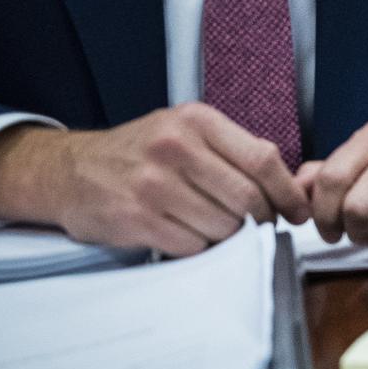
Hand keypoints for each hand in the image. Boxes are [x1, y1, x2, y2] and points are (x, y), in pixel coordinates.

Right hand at [0, 104, 308, 256]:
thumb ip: (234, 151)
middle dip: (260, 219)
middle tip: (256, 226)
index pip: (263, 159)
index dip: (287, 192)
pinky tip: (185, 234)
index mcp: (197, 121)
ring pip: (223, 226)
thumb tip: (291, 187)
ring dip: (227, 235)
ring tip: (212, 226)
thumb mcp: (186, 132)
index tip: (297, 211)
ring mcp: (153, 184)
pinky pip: (192, 245)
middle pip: (247, 198)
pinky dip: (198, 247)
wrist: (70, 171)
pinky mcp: (136, 218)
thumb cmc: (140, 154)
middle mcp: (175, 147)